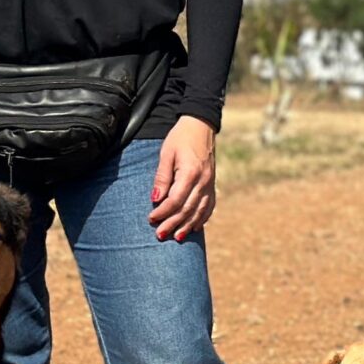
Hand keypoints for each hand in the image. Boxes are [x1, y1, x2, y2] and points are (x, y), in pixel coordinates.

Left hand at [149, 116, 218, 240]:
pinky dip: (202, 218)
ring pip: (200, 210)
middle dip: (173, 223)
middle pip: (187, 209)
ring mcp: (210, 184)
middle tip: (160, 235)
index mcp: (190, 172)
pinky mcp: (212, 184)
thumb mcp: (166, 154)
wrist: (200, 126)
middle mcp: (203, 181)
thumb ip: (162, 177)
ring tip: (177, 237)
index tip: (151, 218)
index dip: (163, 211)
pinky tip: (195, 227)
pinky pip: (209, 205)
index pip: (175, 200)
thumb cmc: (180, 138)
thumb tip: (155, 199)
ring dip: (188, 225)